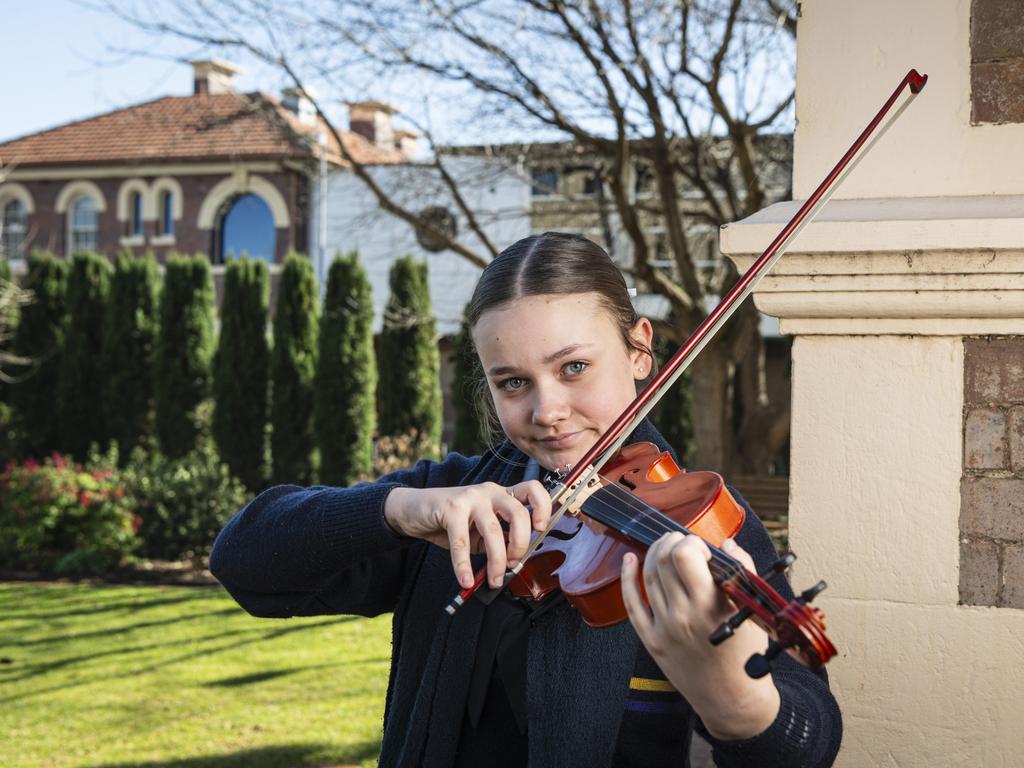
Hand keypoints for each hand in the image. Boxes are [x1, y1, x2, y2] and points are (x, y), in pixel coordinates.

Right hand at [384, 481, 551, 588]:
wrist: (415, 510)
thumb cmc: (452, 522)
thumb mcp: (481, 531)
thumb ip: (499, 540)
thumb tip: (515, 564)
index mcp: (503, 494)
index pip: (533, 490)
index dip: (543, 507)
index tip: (541, 530)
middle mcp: (490, 491)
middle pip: (518, 513)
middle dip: (520, 544)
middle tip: (513, 563)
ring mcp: (470, 497)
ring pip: (492, 530)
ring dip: (496, 561)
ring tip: (493, 580)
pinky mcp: (450, 508)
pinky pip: (461, 541)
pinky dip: (463, 565)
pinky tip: (465, 580)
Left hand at [621, 533, 779, 740]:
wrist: (732, 698)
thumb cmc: (746, 652)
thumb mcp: (752, 609)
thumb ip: (744, 569)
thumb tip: (727, 543)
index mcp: (712, 605)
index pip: (685, 555)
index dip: (691, 542)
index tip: (702, 548)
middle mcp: (684, 614)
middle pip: (663, 560)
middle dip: (671, 541)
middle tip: (682, 542)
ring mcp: (664, 628)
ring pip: (647, 575)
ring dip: (654, 553)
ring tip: (665, 548)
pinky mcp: (650, 640)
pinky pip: (631, 603)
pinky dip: (627, 577)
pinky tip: (630, 560)